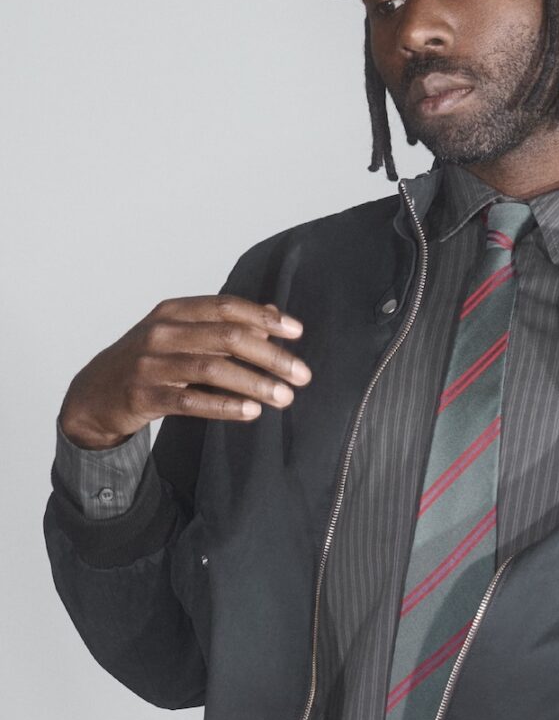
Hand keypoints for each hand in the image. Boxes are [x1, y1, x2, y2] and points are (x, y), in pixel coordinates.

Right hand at [58, 296, 311, 450]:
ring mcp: (150, 363)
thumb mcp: (181, 334)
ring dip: (255, 383)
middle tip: (302, 375)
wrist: (95, 395)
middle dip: (271, 355)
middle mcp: (161, 332)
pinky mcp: (143, 395)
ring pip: (213, 368)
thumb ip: (223, 324)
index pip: (227, 307)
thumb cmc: (148, 362)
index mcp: (174, 311)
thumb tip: (273, 314)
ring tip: (285, 397)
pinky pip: (191, 401)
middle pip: (227, 337)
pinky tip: (251, 412)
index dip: (265, 318)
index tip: (297, 332)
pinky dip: (224, 405)